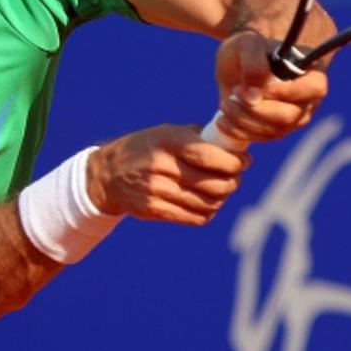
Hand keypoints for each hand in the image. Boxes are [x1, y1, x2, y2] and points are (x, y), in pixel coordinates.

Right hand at [85, 125, 250, 225]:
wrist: (107, 175)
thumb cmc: (145, 149)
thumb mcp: (166, 132)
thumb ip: (198, 137)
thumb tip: (233, 143)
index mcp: (169, 142)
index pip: (212, 157)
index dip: (235, 162)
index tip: (243, 162)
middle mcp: (163, 167)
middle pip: (215, 184)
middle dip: (233, 182)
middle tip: (235, 177)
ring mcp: (158, 191)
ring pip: (208, 203)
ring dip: (222, 198)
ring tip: (222, 190)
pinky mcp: (156, 210)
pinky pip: (195, 217)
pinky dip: (208, 212)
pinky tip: (208, 203)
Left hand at [211, 29, 328, 145]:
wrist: (239, 63)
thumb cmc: (249, 49)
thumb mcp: (248, 44)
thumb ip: (253, 63)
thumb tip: (253, 98)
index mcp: (313, 71)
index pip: (314, 88)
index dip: (287, 92)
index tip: (260, 89)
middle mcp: (309, 98)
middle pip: (289, 115)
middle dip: (256, 109)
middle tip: (233, 94)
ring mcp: (295, 117)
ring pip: (274, 131)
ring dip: (244, 120)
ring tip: (225, 104)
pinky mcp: (277, 130)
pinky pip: (262, 138)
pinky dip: (239, 131)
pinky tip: (222, 120)